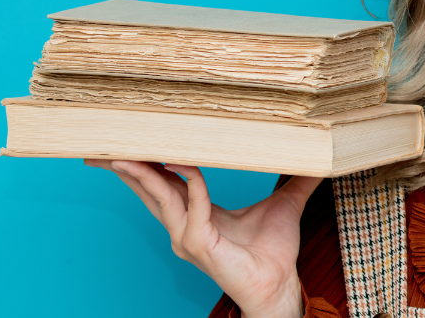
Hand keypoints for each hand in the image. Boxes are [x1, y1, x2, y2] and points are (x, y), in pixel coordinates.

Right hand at [85, 159, 319, 317]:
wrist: (279, 285)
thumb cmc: (275, 251)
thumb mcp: (285, 204)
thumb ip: (297, 180)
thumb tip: (318, 157)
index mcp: (197, 215)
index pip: (165, 184)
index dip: (150, 163)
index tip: (138, 139)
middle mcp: (184, 227)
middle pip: (149, 190)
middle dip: (128, 167)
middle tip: (106, 144)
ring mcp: (188, 237)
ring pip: (161, 197)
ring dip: (145, 173)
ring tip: (127, 153)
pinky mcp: (200, 246)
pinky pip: (194, 209)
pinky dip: (193, 186)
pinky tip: (190, 166)